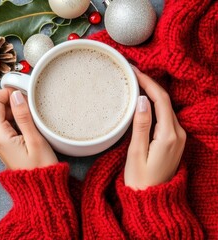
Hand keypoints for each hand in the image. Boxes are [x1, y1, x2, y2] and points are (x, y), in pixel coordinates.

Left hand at [0, 88, 57, 169]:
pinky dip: (16, 118)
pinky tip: (29, 124)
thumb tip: (15, 95)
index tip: (22, 94)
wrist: (38, 188)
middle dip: (11, 100)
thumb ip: (23, 115)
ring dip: (15, 109)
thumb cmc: (40, 167)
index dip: (6, 93)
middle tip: (29, 104)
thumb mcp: (35, 139)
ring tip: (32, 117)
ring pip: (1, 113)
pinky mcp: (3, 142)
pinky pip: (6, 122)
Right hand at [125, 67, 186, 189]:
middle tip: (132, 72)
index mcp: (169, 136)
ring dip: (152, 93)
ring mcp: (178, 138)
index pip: (161, 100)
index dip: (148, 82)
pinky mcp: (173, 141)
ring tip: (135, 82)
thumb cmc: (140, 180)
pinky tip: (143, 101)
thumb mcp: (136, 153)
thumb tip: (142, 100)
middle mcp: (178, 134)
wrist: (152, 200)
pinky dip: (155, 105)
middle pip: (165, 101)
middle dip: (149, 84)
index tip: (134, 70)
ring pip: (166, 108)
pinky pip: (165, 117)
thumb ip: (141, 125)